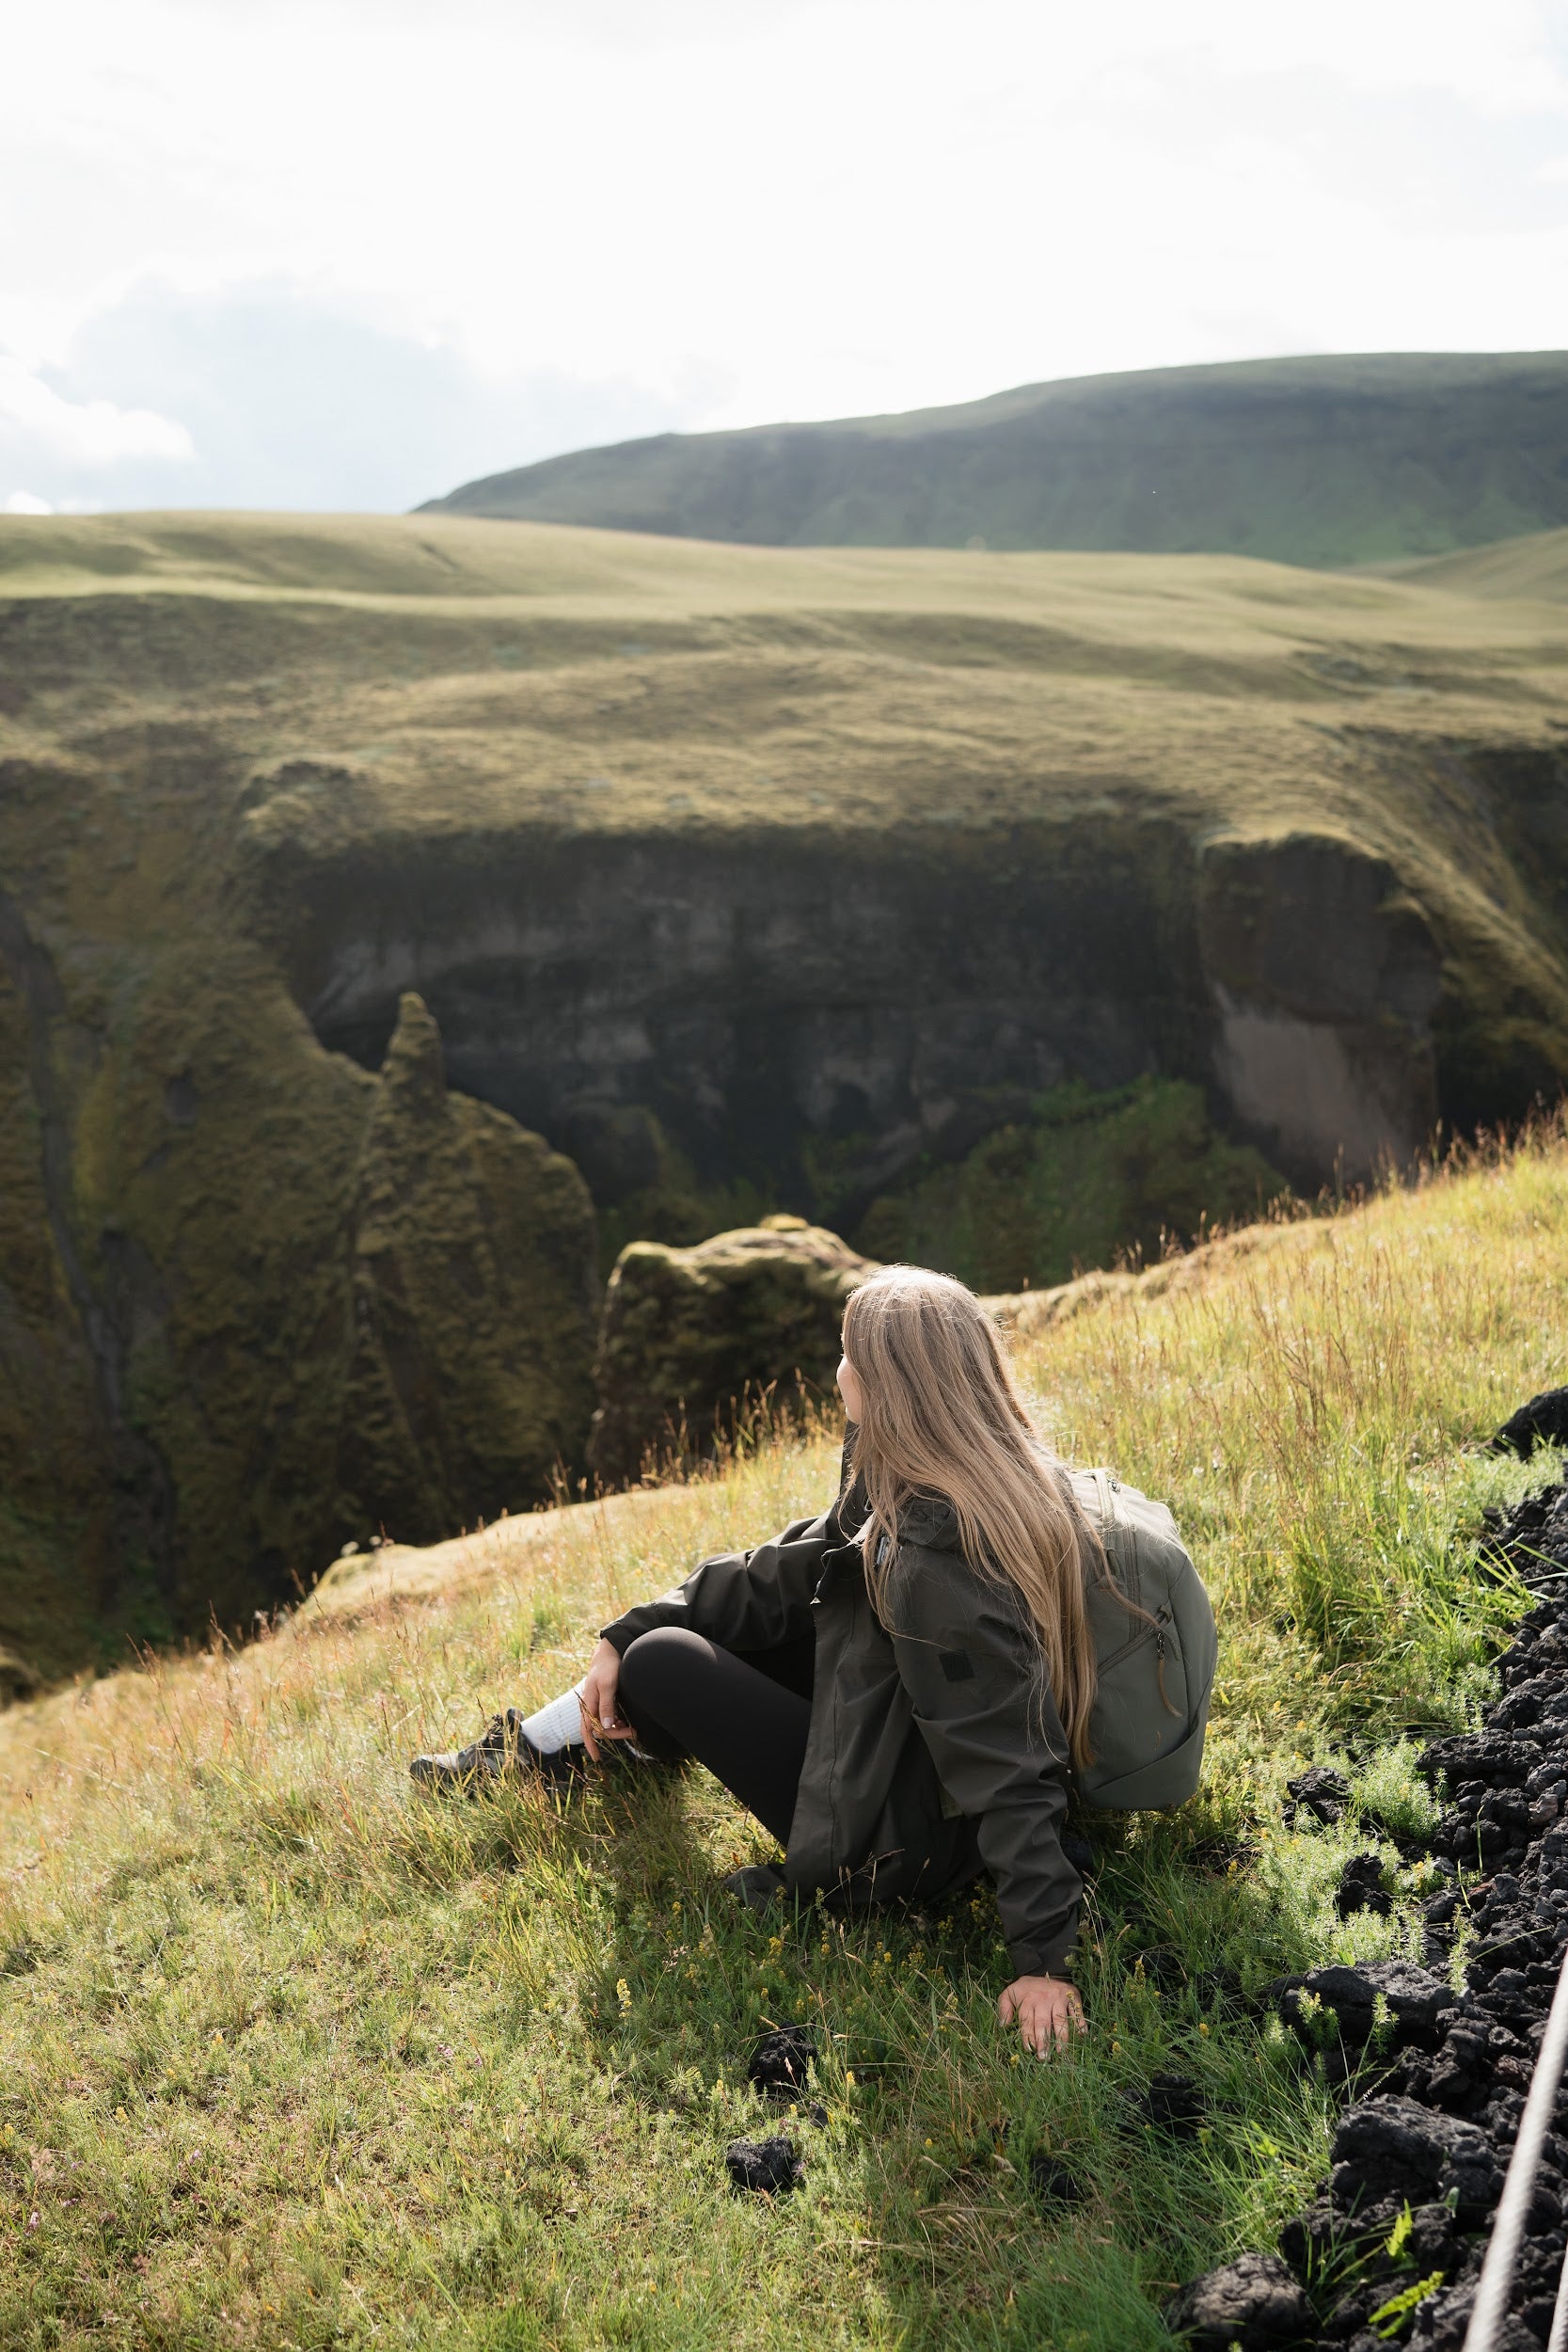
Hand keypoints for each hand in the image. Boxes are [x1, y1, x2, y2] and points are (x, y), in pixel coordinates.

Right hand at [578, 1638, 638, 1760]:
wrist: (610, 1652)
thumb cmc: (608, 1667)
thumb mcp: (608, 1685)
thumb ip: (606, 1705)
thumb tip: (604, 1726)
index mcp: (588, 1704)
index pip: (588, 1730)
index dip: (592, 1745)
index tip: (597, 1759)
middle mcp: (590, 1706)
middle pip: (599, 1729)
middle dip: (615, 1734)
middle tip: (634, 1733)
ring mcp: (597, 1704)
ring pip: (605, 1724)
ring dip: (617, 1729)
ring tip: (633, 1728)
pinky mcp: (604, 1701)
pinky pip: (609, 1717)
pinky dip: (617, 1722)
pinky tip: (626, 1721)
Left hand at [999, 1974, 1083, 2055]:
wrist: (1044, 1967)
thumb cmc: (1026, 1988)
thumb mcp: (1010, 1993)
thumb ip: (1004, 2008)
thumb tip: (1002, 2027)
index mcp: (1028, 2001)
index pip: (1027, 2022)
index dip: (1028, 2037)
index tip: (1029, 2051)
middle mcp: (1043, 2000)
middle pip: (1043, 2023)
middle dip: (1043, 2041)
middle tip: (1044, 2057)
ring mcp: (1059, 1998)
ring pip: (1060, 2019)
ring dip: (1061, 2036)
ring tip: (1061, 2052)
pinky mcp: (1072, 1995)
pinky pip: (1077, 2010)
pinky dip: (1080, 2022)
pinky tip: (1082, 2034)